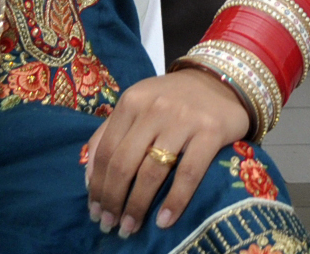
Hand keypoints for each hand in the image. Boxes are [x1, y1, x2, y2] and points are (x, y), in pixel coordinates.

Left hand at [85, 68, 250, 236]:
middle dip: (114, 200)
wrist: (219, 82)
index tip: (96, 211)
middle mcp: (154, 108)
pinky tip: (164, 220)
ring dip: (138, 205)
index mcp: (131, 101)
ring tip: (131, 227)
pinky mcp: (210, 132)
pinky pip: (188, 174)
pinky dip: (174, 201)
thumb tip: (90, 178)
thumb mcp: (137, 104)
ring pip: (152, 171)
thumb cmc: (171, 99)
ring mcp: (183, 119)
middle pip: (124, 163)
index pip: (106, 151)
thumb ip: (110, 133)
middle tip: (112, 225)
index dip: (98, 185)